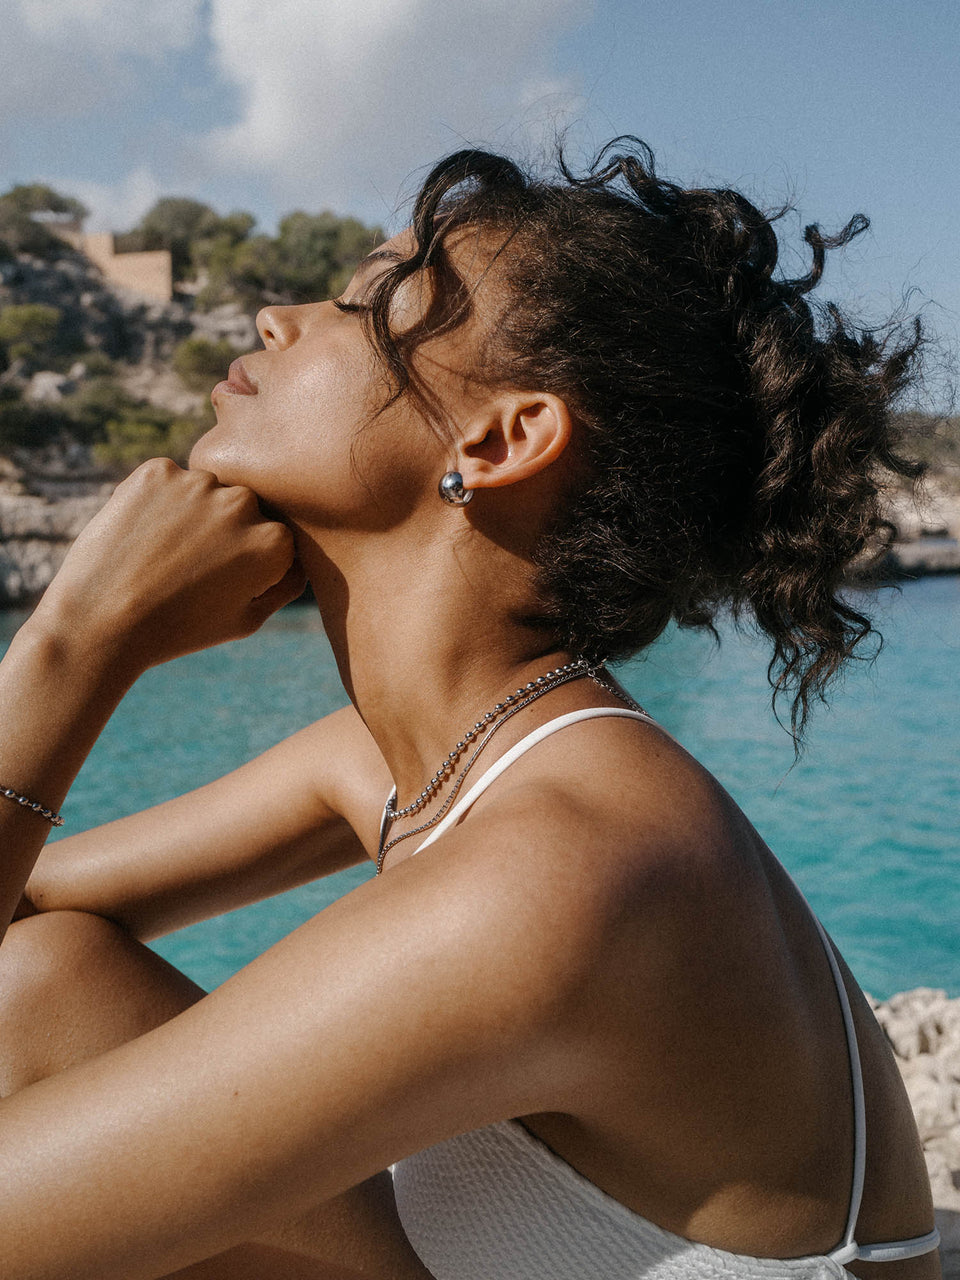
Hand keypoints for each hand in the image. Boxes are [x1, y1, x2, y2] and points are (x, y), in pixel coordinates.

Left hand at [31, 459, 306, 673]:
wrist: (101, 622)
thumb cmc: (179, 629)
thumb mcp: (248, 619)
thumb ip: (287, 583)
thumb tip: (302, 555)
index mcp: (274, 543)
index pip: (276, 539)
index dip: (249, 563)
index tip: (221, 584)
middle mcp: (243, 504)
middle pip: (245, 509)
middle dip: (226, 531)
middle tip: (190, 568)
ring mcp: (198, 483)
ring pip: (208, 491)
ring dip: (193, 513)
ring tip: (164, 553)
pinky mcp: (157, 471)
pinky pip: (170, 479)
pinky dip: (159, 500)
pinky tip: (144, 534)